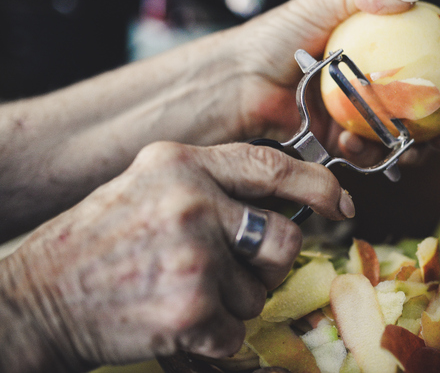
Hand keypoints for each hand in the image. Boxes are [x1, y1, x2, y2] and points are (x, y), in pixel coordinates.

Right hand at [0, 141, 352, 371]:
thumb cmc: (98, 243)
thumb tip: (285, 200)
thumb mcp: (149, 187)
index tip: (341, 204)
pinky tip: (171, 320)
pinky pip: (234, 331)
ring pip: (260, 290)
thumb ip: (211, 185)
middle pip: (284, 236)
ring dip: (232, 303)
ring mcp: (193, 253)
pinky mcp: (190, 307)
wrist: (37, 300)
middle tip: (236, 273)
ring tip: (184, 293)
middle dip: (270, 264)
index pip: (271, 165)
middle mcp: (191, 200)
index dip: (318, 184)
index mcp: (181, 163)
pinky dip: (210, 336)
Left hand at [222, 0, 439, 165]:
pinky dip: (370, 155)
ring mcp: (361, 116)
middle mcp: (376, 83)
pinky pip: (369, 155)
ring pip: (405, 136)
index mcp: (379, 47)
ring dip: (415, 146)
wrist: (239, 81)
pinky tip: (351, 144)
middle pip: (428, 103)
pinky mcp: (342, 143)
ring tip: (407, 144)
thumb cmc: (277, 36)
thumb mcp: (321, 0)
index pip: (429, 53)